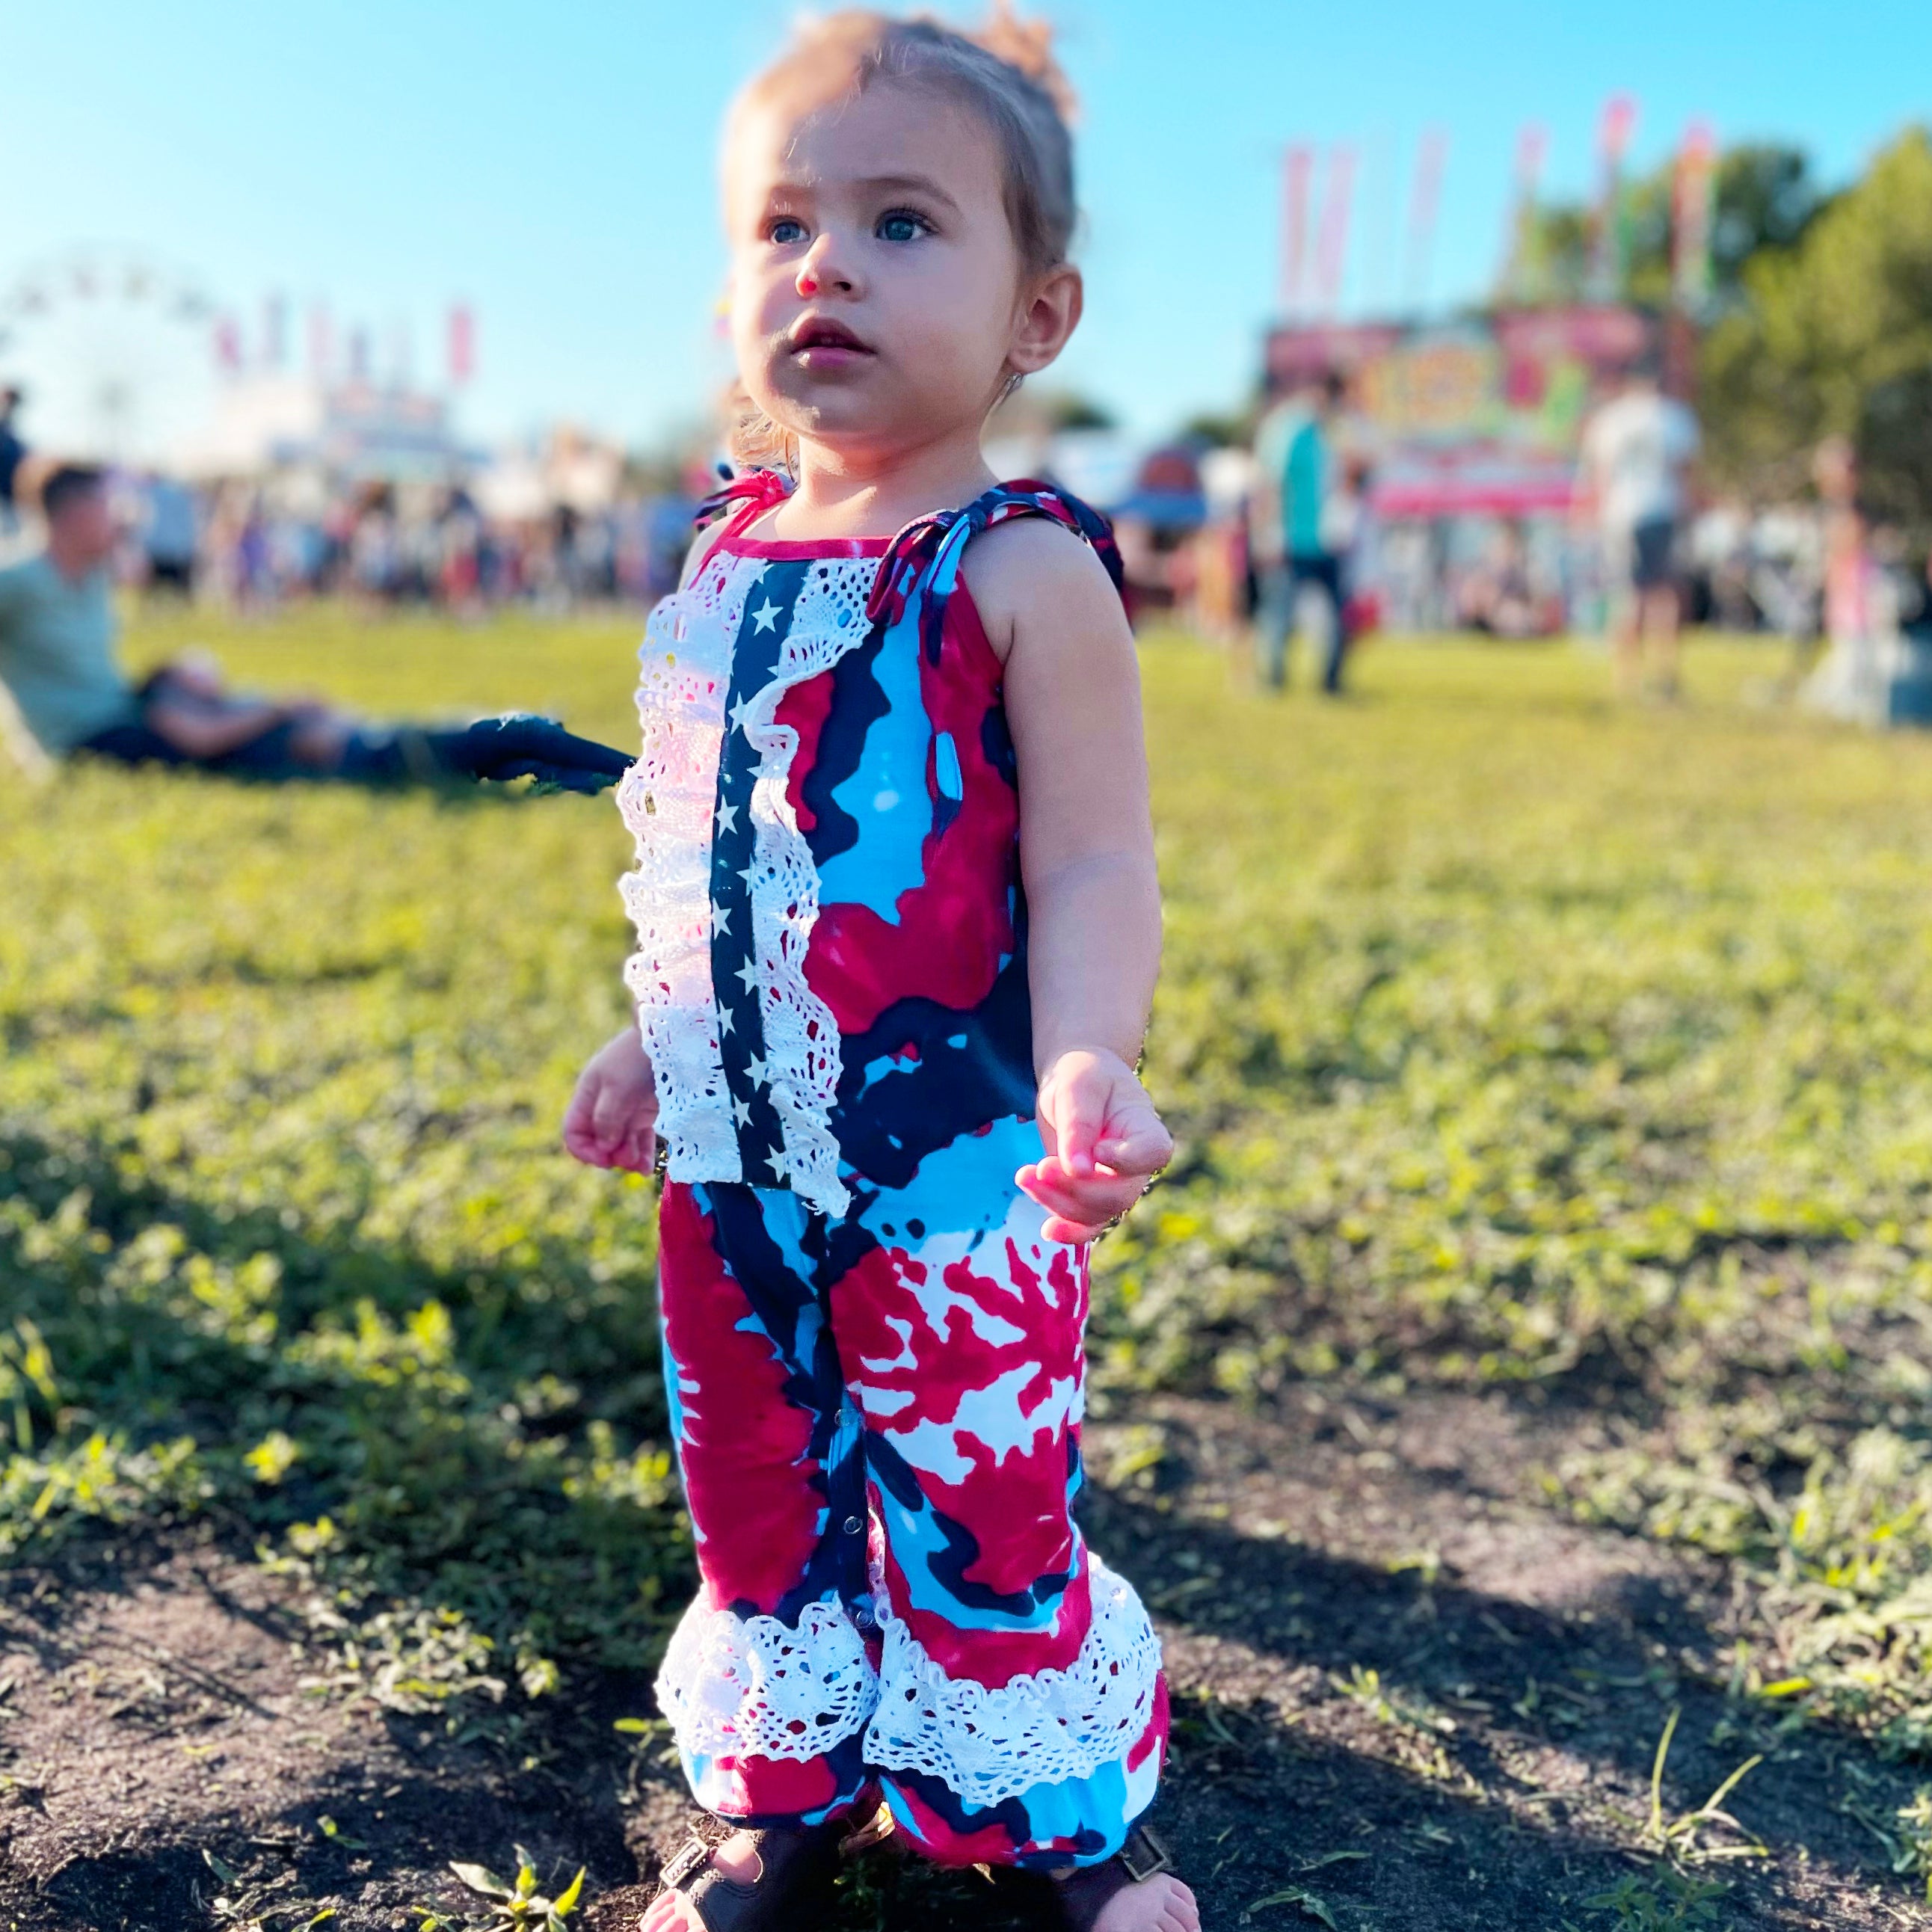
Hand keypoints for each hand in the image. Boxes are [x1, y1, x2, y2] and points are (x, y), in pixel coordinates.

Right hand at [562, 1024, 658, 1173]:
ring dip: (627, 1158)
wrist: (670, 1037)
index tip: (604, 1160)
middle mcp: (604, 1103)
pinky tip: (647, 1167)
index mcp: (588, 1094)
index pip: (573, 1131)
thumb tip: (604, 1147)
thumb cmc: (638, 1058)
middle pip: (598, 1141)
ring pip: (619, 1142)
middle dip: (610, 1156)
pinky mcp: (646, 1111)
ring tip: (640, 1167)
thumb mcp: (618, 1088)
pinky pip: (639, 1138)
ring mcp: (626, 1108)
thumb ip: (607, 1119)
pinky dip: (641, 1153)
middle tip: (628, 1162)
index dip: (584, 1150)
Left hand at [1017, 1047, 1172, 1244]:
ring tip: (1024, 1175)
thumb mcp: (1078, 1087)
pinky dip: (1068, 1231)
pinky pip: (1086, 1224)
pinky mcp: (1093, 1197)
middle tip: (1038, 1168)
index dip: (1126, 1160)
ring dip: (1057, 1202)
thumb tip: (1079, 1171)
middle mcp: (1137, 1165)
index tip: (1098, 1149)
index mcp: (1146, 1129)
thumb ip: (1079, 1126)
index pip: (1152, 1154)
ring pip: (1096, 1212)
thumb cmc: (1083, 1075)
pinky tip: (1047, 1231)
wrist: (1075, 1087)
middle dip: (1074, 1188)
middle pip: (1118, 1194)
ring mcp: (1117, 1185)